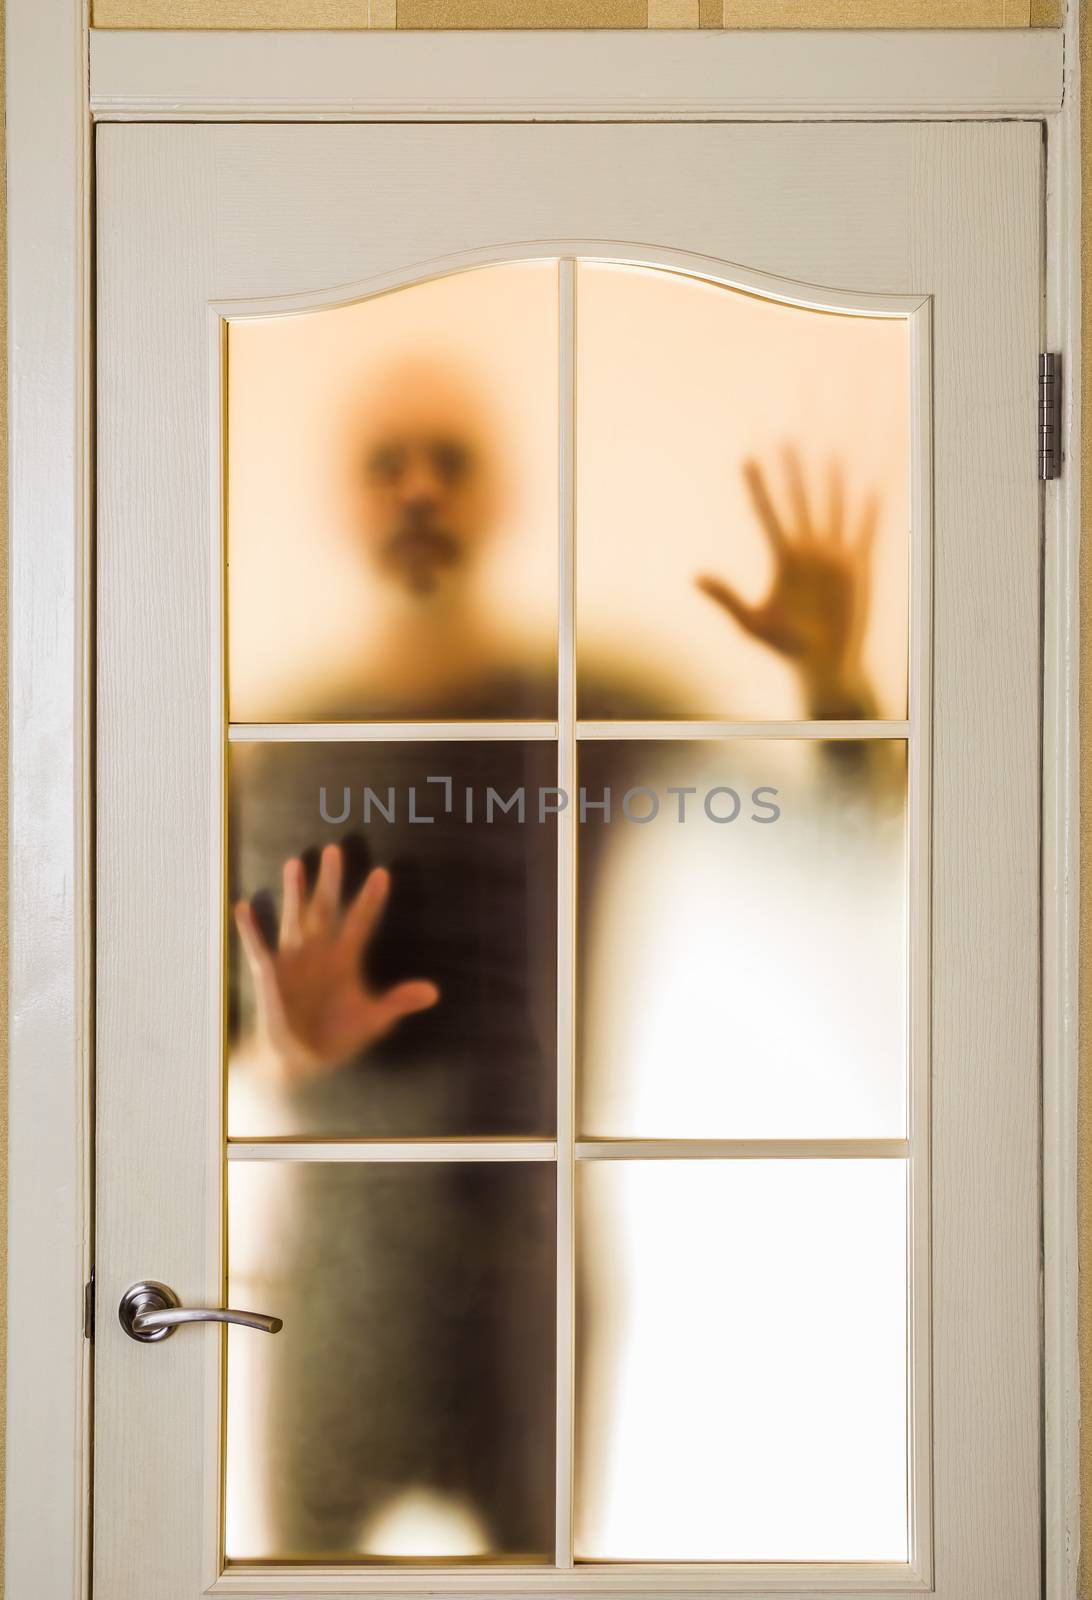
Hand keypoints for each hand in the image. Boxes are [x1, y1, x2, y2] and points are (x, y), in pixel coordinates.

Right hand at [234, 845, 438, 1085]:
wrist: (302, 1057)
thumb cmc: (337, 1034)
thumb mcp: (372, 1019)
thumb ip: (398, 1002)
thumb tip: (433, 993)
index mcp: (346, 957)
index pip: (362, 921)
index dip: (371, 899)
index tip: (382, 874)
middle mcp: (320, 951)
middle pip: (326, 908)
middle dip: (330, 881)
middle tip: (334, 850)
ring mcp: (294, 959)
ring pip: (295, 918)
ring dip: (295, 893)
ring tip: (295, 864)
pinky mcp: (270, 974)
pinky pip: (259, 948)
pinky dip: (251, 929)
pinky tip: (244, 906)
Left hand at [696, 449, 878, 717]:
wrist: (823, 666)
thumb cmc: (786, 647)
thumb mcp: (751, 623)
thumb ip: (726, 598)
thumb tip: (694, 576)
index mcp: (783, 560)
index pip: (767, 514)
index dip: (757, 487)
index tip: (746, 459)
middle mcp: (808, 553)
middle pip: (799, 503)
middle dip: (793, 473)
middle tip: (785, 440)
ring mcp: (834, 559)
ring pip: (832, 511)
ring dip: (832, 485)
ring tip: (830, 456)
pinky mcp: (857, 570)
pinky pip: (864, 536)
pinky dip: (867, 516)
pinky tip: (870, 493)